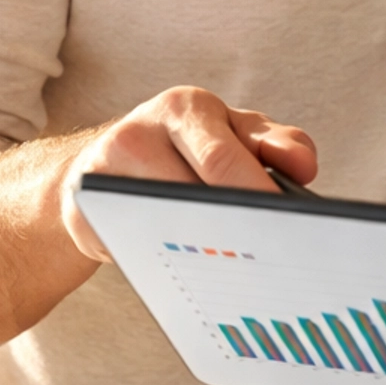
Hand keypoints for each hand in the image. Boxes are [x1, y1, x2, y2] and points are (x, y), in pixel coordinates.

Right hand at [60, 87, 316, 262]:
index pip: (224, 157)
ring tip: (239, 271)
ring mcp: (104, 170)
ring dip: (203, 248)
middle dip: (236, 223)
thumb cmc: (184, 152)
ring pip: (163, 219)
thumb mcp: (232, 136)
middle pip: (192, 190)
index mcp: (186, 108)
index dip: (256, 193)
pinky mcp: (82, 208)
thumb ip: (275, 144)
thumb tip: (303, 169)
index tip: (286, 225)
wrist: (98, 169)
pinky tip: (194, 277)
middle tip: (269, 257)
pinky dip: (164, 260)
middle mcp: (141, 130)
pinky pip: (129, 243)